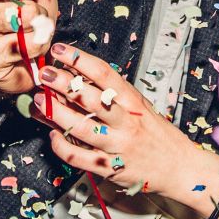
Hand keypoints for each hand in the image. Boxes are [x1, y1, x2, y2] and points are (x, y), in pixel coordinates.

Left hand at [37, 43, 213, 201]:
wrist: (179, 168)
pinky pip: (78, 157)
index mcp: (134, 103)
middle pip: (90, 98)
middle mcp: (126, 122)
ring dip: (55, 113)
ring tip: (39, 101)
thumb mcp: (141, 107)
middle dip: (62, 83)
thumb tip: (79, 78)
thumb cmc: (158, 135)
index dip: (80, 59)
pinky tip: (52, 136)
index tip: (61, 51)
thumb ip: (114, 95)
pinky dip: (61, 146)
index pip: (105, 74)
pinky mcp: (109, 168)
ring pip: (79, 127)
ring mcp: (117, 146)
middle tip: (44, 73)